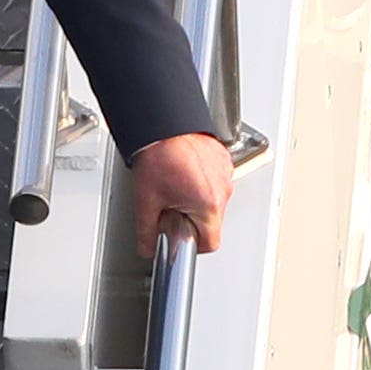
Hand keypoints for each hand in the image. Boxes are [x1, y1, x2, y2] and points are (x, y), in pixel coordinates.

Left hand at [130, 132, 232, 258]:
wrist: (162, 123)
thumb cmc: (158, 154)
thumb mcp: (146, 201)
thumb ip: (146, 232)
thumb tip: (146, 247)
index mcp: (208, 204)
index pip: (211, 243)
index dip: (192, 245)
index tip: (180, 236)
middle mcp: (222, 189)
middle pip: (212, 221)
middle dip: (192, 220)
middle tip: (171, 207)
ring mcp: (224, 172)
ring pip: (215, 201)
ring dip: (198, 200)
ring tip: (176, 186)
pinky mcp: (222, 159)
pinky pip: (216, 180)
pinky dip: (202, 182)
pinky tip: (184, 173)